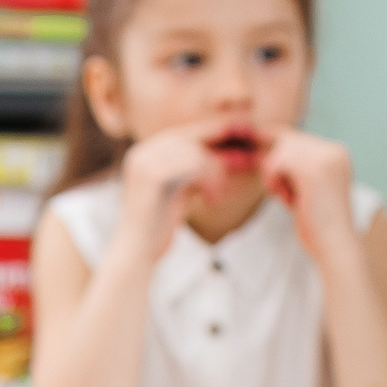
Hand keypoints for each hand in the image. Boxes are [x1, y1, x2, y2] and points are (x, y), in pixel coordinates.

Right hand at [116, 120, 235, 261]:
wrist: (135, 253)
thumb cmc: (159, 227)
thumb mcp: (182, 190)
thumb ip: (198, 170)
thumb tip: (234, 153)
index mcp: (146, 152)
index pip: (188, 133)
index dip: (218, 134)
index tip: (247, 139)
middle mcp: (143, 151)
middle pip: (194, 135)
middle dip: (225, 145)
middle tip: (250, 156)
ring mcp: (145, 161)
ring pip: (198, 152)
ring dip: (216, 174)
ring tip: (216, 196)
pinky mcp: (153, 175)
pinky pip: (195, 165)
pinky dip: (210, 181)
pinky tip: (212, 200)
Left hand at [260, 129, 357, 262]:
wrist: (334, 245)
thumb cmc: (317, 224)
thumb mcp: (305, 189)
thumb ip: (293, 169)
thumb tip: (264, 155)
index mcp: (337, 153)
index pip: (297, 138)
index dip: (278, 154)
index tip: (272, 174)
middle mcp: (334, 150)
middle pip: (287, 139)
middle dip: (275, 166)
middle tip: (282, 192)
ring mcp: (326, 157)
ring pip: (280, 150)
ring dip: (273, 175)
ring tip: (286, 197)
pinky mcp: (314, 169)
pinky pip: (277, 162)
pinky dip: (273, 181)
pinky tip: (284, 197)